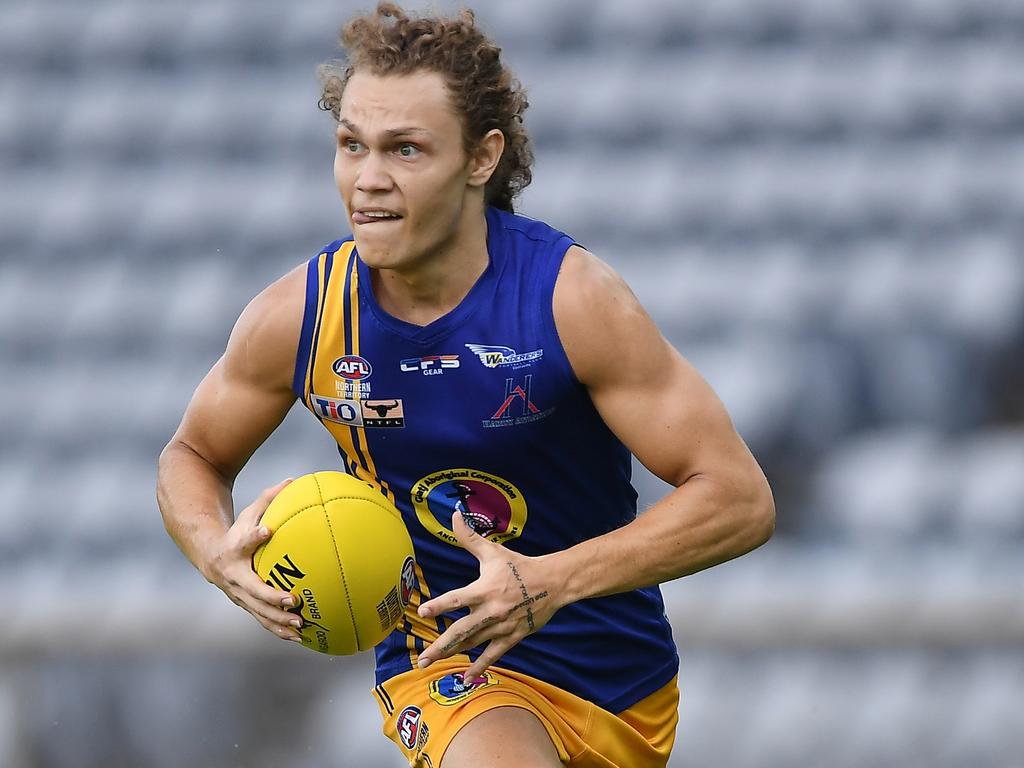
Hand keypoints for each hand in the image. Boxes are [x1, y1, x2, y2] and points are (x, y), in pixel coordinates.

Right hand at [202, 478, 304, 642]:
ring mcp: (238, 594)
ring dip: (278, 621)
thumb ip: (269, 499)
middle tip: (293, 600)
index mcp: (234, 549)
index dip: (255, 535)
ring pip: (258, 611)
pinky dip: (279, 630)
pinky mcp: (245, 605)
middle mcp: (234, 575)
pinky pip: (263, 620)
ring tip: (301, 626)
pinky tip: (299, 638)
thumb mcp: (249, 514)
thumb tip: (294, 480)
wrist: (210, 556)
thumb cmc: (236, 532)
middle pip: (252, 588)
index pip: (244, 540)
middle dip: (271, 597)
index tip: (267, 530)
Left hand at [416, 511, 560, 680]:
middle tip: (422, 659)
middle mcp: (490, 611)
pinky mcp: (512, 637)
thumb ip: (470, 537)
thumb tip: (454, 514)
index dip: (440, 605)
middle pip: (461, 632)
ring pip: (472, 644)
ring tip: (431, 664)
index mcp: (484, 590)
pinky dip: (479, 667)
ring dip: (452, 654)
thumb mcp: (493, 551)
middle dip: (440, 646)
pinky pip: (493, 655)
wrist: (552, 583)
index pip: (457, 599)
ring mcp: (501, 627)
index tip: (423, 612)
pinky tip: (466, 678)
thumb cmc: (519, 566)